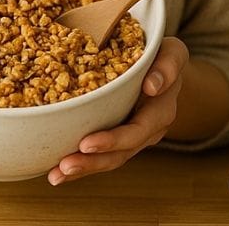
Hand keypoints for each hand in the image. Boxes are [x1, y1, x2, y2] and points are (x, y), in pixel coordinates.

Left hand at [46, 36, 188, 185]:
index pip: (137, 131)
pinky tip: (55, 172)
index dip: (113, 140)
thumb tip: (151, 86)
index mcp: (160, 112)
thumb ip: (168, 66)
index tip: (86, 144)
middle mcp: (147, 131)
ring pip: (108, 160)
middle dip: (92, 161)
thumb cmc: (163, 57)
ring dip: (82, 169)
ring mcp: (132, 139)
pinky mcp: (118, 140)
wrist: (164, 70)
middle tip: (65, 164)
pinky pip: (100, 156)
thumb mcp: (173, 53)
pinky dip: (80, 164)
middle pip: (120, 153)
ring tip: (56, 175)